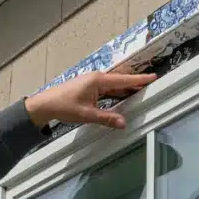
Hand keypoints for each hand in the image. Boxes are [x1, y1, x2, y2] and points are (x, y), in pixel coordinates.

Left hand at [24, 70, 156, 128]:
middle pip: (121, 81)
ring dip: (126, 89)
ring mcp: (92, 82)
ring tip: (141, 91)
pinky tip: (122, 97)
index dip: (139, 79)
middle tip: (151, 85)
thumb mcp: (87, 114)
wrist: (46, 104)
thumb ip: (107, 118)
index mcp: (98, 80)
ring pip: (114, 85)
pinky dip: (116, 93)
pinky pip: (107, 89)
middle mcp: (97, 78)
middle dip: (135, 83)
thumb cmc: (64, 106)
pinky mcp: (88, 87)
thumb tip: (124, 123)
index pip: (124, 80)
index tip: (153, 76)